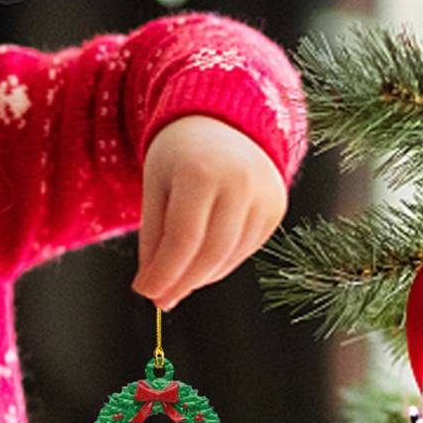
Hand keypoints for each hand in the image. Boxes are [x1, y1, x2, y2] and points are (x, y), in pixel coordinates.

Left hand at [134, 115, 286, 310]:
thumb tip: (153, 290)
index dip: (164, 273)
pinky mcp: (276, 209)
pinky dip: (220, 264)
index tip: (146, 293)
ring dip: (200, 276)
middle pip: (210, 253)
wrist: (224, 123)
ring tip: (178, 277)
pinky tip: (203, 260)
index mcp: (202, 172)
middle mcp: (240, 182)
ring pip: (229, 257)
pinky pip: (245, 250)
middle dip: (182, 282)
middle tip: (160, 298)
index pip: (184, 239)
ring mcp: (264, 196)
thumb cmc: (181, 156)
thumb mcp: (156, 187)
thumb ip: (153, 239)